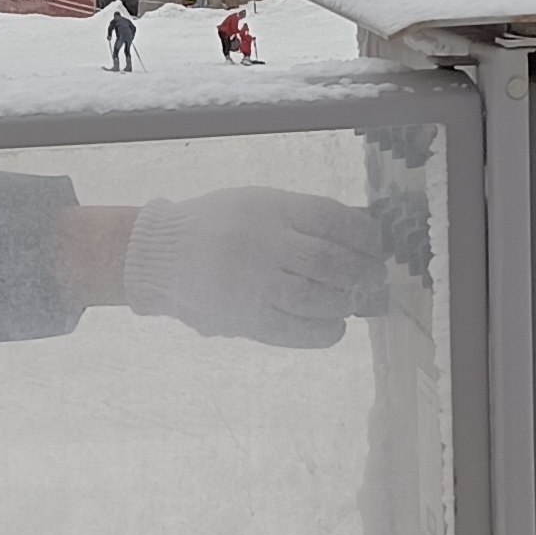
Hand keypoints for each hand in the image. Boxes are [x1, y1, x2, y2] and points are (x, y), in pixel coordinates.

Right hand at [120, 187, 398, 348]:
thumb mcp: (257, 204)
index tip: (374, 244)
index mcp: (270, 209)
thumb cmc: (216, 226)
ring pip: (318, 297)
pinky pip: (296, 330)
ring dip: (345, 302)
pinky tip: (333, 326)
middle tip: (373, 278)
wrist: (160, 255)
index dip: (364, 234)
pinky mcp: (247, 318)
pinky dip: (324, 330)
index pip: (333, 219)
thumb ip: (299, 219)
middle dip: (362, 272)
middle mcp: (265, 244)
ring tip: (351, 301)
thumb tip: (355, 240)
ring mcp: (255, 284)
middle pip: (330, 262)